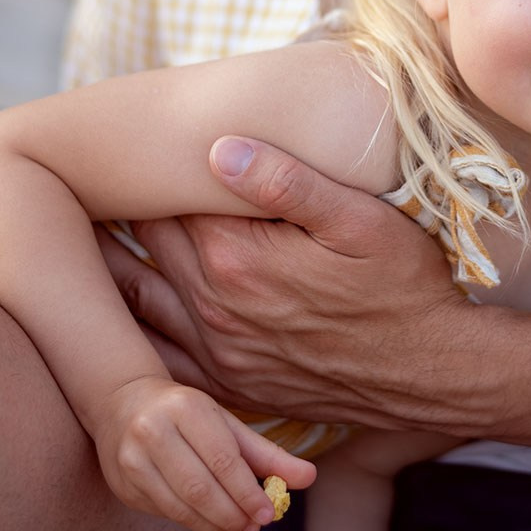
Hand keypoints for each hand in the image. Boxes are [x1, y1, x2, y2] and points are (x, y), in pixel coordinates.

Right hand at [94, 373, 315, 530]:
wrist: (124, 404)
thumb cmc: (188, 414)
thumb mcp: (227, 423)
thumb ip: (267, 453)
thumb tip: (310, 478)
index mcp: (186, 408)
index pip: (222, 459)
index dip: (247, 492)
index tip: (268, 514)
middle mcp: (153, 431)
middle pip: (200, 487)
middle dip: (232, 514)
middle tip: (254, 528)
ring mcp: (132, 459)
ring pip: (180, 506)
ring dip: (214, 526)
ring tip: (239, 529)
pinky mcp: (123, 484)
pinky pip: (164, 512)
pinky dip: (192, 523)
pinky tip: (211, 523)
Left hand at [101, 140, 487, 433]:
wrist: (434, 372)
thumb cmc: (405, 286)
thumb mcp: (359, 219)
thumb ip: (287, 182)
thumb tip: (219, 144)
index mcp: (236, 258)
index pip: (162, 203)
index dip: (144, 171)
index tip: (127, 144)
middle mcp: (214, 309)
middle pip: (141, 249)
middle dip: (121, 212)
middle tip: (97, 179)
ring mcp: (218, 354)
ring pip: (138, 304)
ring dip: (116, 270)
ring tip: (96, 235)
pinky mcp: (231, 386)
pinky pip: (159, 360)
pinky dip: (134, 332)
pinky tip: (127, 310)